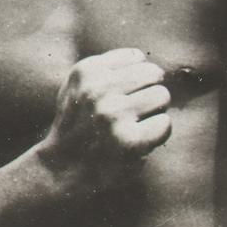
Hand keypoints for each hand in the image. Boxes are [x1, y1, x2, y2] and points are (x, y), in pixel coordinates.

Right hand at [42, 48, 171, 183]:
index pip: (137, 57)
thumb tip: (142, 58)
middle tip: (132, 112)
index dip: (136, 77)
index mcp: (86, 71)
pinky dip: (157, 134)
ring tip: (134, 125)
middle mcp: (98, 90)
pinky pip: (165, 124)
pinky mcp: (129, 141)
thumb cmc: (78, 124)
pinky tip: (138, 141)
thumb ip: (106, 66)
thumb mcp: (78, 85)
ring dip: (154, 112)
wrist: (61, 168)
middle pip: (153, 74)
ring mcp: (113, 115)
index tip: (121, 94)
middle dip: (148, 91)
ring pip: (162, 96)